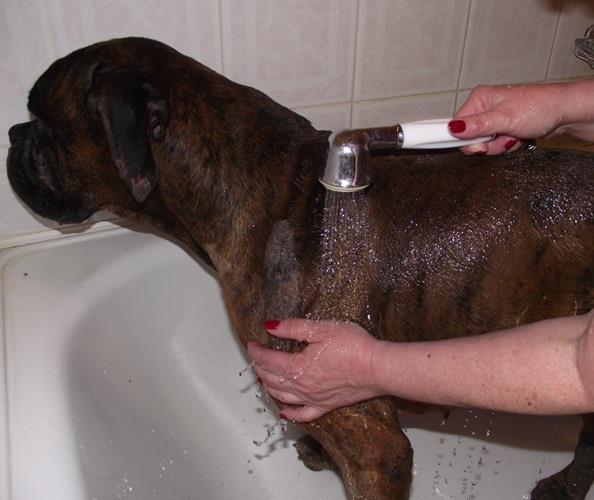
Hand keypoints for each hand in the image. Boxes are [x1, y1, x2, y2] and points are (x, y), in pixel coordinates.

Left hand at [247, 319, 382, 422]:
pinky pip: (303, 415)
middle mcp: (302, 386)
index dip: (256, 351)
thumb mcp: (321, 328)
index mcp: (297, 366)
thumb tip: (270, 327)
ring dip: (269, 387)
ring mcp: (313, 399)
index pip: (268, 360)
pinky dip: (290, 414)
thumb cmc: (353, 345)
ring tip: (263, 378)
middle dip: (260, 367)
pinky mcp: (327, 406)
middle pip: (272, 379)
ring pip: (282, 396)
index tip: (252, 343)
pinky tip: (283, 411)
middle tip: (257, 357)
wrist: (378, 368)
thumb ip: (292, 328)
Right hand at [450, 83, 566, 154]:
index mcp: (480, 99)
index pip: (457, 125)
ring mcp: (494, 119)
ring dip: (501, 146)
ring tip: (515, 135)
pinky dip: (508, 145)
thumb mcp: (505, 119)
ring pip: (485, 144)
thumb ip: (478, 126)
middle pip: (471, 138)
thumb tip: (454, 128)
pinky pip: (496, 145)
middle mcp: (485, 108)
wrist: (565, 113)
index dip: (466, 139)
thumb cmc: (541, 107)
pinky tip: (518, 137)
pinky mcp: (503, 128)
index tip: (476, 146)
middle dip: (489, 144)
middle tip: (504, 137)